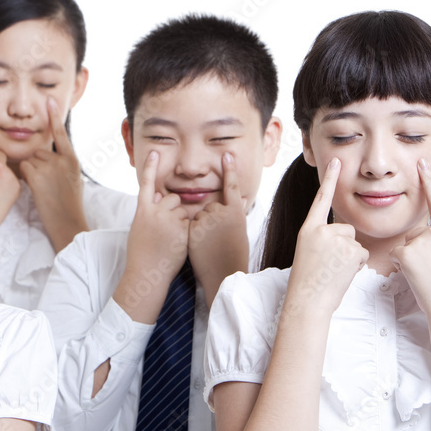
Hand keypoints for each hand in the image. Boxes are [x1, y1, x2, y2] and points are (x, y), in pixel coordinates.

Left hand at [20, 97, 88, 250]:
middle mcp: (61, 160)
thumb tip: (49, 157)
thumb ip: (62, 165)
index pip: (61, 134)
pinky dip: (25, 177)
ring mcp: (49, 166)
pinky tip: (35, 189)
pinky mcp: (37, 175)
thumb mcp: (73, 180)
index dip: (54, 117)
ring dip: (30, 172)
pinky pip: (23, 168)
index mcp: (72, 160)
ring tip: (42, 189)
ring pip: (29, 160)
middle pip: (38, 152)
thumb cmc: (69, 204)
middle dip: (36, 164)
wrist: (68, 222)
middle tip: (45, 183)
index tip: (50, 101)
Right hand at [114, 151, 190, 322]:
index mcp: (142, 211)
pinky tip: (176, 244)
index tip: (154, 152)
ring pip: (183, 211)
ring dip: (180, 220)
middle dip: (173, 208)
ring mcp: (169, 222)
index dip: (150, 167)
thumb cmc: (140, 253)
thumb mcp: (139, 228)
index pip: (147, 184)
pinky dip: (185, 232)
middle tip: (166, 228)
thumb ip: (149, 211)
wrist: (146, 274)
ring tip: (170, 239)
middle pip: (172, 198)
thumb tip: (158, 197)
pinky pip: (189, 224)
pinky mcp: (182, 231)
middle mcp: (155, 213)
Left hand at [188, 153, 249, 307]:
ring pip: (198, 215)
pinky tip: (199, 245)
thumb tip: (241, 198)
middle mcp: (221, 212)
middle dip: (210, 218)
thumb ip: (236, 213)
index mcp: (235, 212)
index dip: (230, 170)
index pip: (231, 186)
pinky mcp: (192, 229)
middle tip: (216, 238)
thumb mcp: (240, 231)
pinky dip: (191, 233)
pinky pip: (188, 224)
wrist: (224, 275)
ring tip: (208, 244)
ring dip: (200, 225)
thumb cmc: (234, 256)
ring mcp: (206, 220)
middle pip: (210, 205)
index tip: (226, 155)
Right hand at [284, 158, 366, 317]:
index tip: (335, 160)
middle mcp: (321, 230)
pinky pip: (361, 253)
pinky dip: (356, 265)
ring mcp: (336, 239)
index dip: (329, 179)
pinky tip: (342, 274)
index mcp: (308, 229)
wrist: (308, 300)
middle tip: (330, 265)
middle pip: (346, 229)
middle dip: (345, 246)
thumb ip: (323, 238)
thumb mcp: (309, 251)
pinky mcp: (350, 250)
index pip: (320, 199)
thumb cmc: (309, 280)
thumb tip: (344, 234)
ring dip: (350, 257)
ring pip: (355, 242)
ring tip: (334, 270)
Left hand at [390, 159, 430, 322]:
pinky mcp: (406, 254)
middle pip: (412, 232)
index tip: (423, 161)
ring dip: (409, 259)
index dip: (429, 181)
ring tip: (425, 273)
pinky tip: (416, 275)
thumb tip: (412, 238)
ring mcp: (420, 242)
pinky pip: (395, 255)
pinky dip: (401, 266)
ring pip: (403, 245)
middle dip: (416, 250)